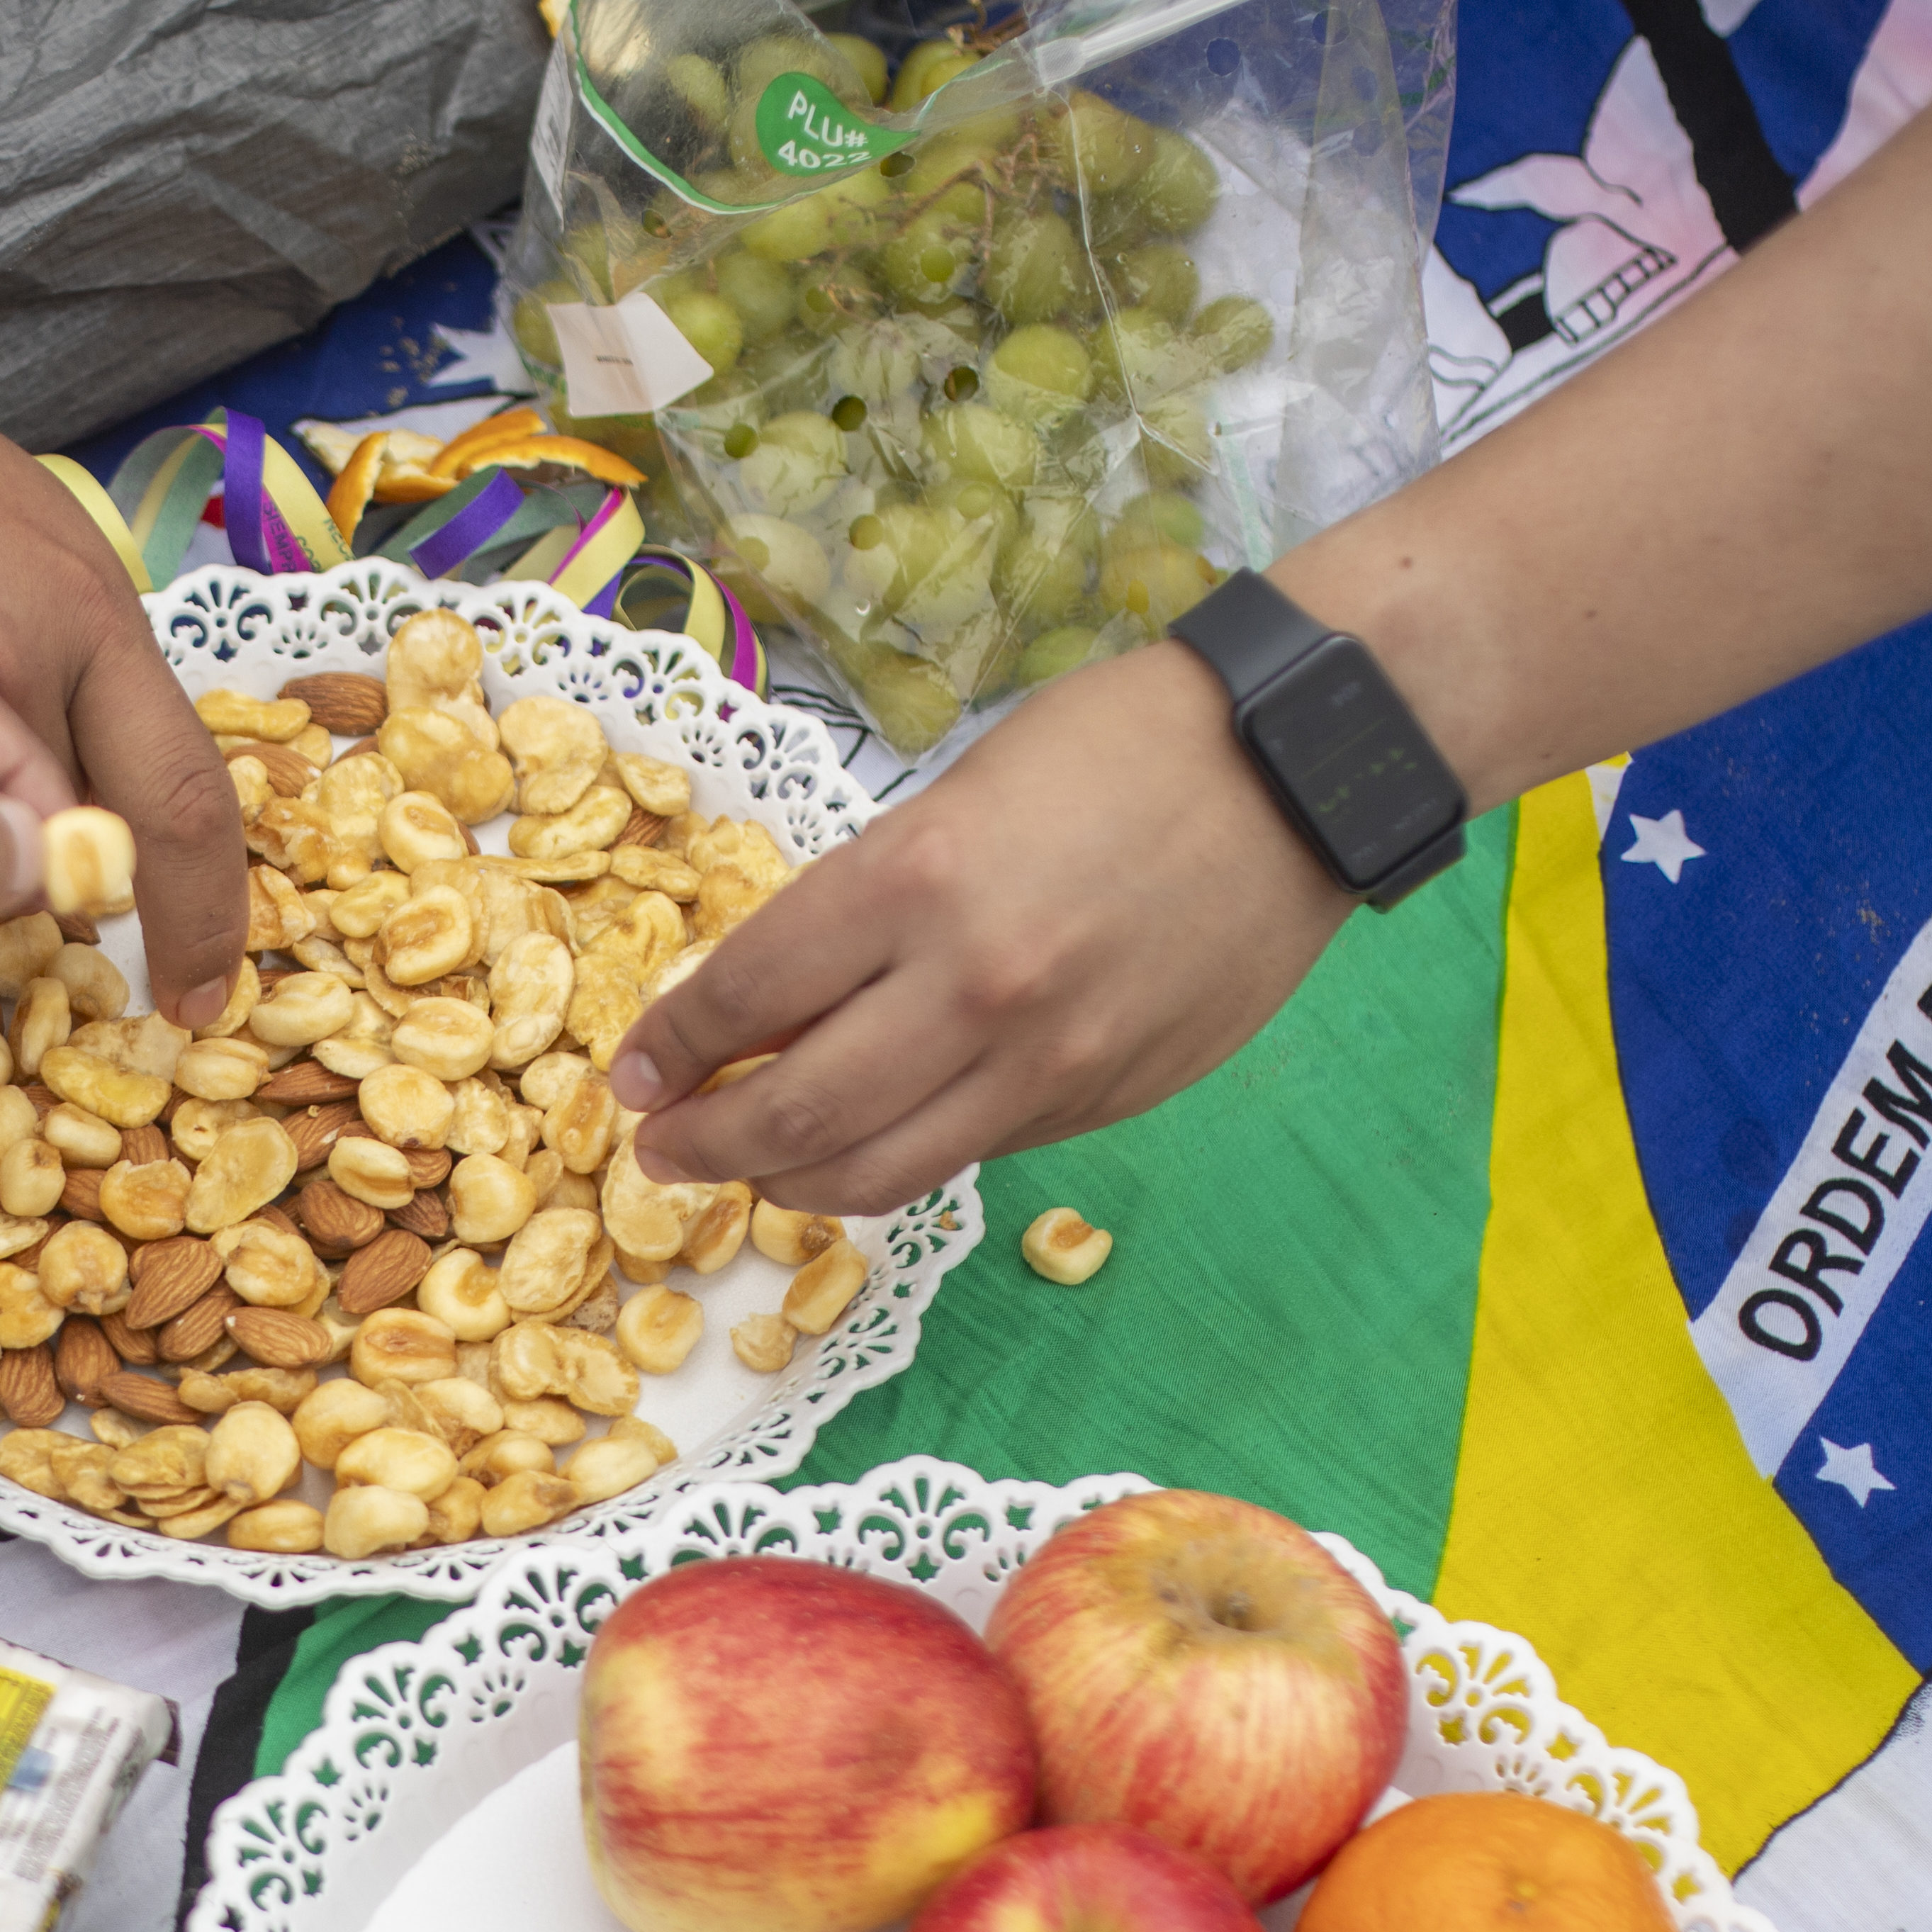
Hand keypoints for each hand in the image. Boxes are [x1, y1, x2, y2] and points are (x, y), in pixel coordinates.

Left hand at [607, 641, 1352, 1211]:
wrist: (1295, 774)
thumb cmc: (1116, 749)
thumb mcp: (952, 798)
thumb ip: (865, 910)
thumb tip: (775, 1007)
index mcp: (914, 881)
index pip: (747, 997)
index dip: (673, 1046)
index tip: (635, 1072)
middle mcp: (971, 988)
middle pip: (795, 1114)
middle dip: (706, 1143)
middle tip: (665, 1146)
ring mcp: (1046, 1061)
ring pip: (877, 1173)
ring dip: (789, 1183)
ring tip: (750, 1169)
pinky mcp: (1103, 1100)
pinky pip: (969, 1156)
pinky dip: (896, 1164)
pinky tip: (866, 1147)